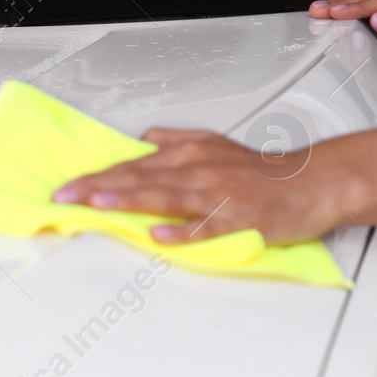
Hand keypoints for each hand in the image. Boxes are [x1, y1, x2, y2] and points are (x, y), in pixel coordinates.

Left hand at [51, 128, 348, 245]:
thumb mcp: (217, 144)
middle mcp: (200, 169)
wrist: (312, 181)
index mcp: (192, 152)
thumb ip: (177, 141)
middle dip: (98, 187)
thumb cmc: (264, 170)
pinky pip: (206, 227)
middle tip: (64, 196)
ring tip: (98, 205)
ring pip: (166, 196)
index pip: (135, 164)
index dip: (98, 175)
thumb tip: (145, 140)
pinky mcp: (238, 219)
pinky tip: (159, 236)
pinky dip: (181, 231)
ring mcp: (219, 195)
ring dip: (129, 200)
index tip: (66, 186)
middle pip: (142, 178)